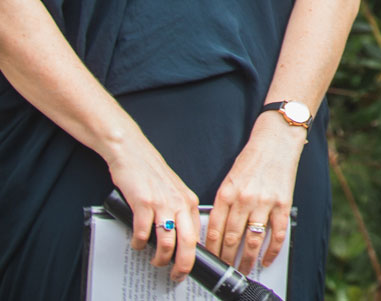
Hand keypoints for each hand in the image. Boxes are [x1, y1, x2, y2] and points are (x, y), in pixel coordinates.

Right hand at [104, 136, 200, 282]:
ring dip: (160, 258)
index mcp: (190, 201)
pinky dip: (138, 243)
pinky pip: (142, 233)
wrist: (133, 152)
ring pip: (166, 242)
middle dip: (183, 265)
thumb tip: (180, 238)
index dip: (195, 255)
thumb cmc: (152, 174)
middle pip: (187, 242)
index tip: (190, 267)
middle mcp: (180, 203)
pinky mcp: (143, 203)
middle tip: (176, 275)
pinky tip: (137, 244)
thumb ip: (179, 211)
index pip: (198, 235)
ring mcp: (162, 204)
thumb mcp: (174, 192)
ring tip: (155, 261)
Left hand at [206, 116, 305, 270]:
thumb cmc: (253, 158)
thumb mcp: (230, 178)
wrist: (277, 140)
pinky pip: (277, 233)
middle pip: (231, 238)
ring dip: (247, 259)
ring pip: (252, 240)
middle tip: (226, 267)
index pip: (213, 229)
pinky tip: (267, 259)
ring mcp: (264, 202)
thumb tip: (218, 230)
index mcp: (226, 193)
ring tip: (244, 268)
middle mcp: (244, 199)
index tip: (211, 259)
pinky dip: (272, 250)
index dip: (211, 249)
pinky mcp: (282, 203)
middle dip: (227, 258)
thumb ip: (225, 202)